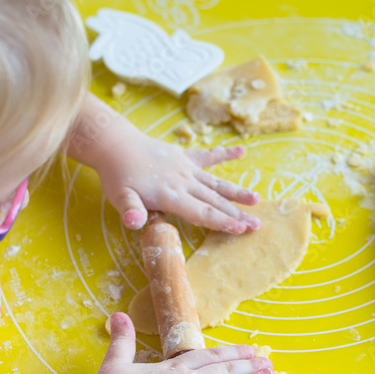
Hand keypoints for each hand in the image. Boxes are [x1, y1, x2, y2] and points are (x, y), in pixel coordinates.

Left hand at [95, 134, 261, 233]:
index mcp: (171, 195)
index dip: (222, 221)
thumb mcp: (120, 197)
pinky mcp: (185, 156)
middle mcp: (184, 181)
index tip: (241, 229)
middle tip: (258, 224)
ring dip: (237, 192)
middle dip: (237, 214)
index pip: (202, 212)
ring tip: (257, 200)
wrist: (116, 144)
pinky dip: (225, 153)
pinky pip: (208, 156)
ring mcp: (186, 168)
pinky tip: (242, 151)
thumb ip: (131, 211)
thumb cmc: (118, 176)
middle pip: (215, 200)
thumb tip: (135, 224)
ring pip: (217, 182)